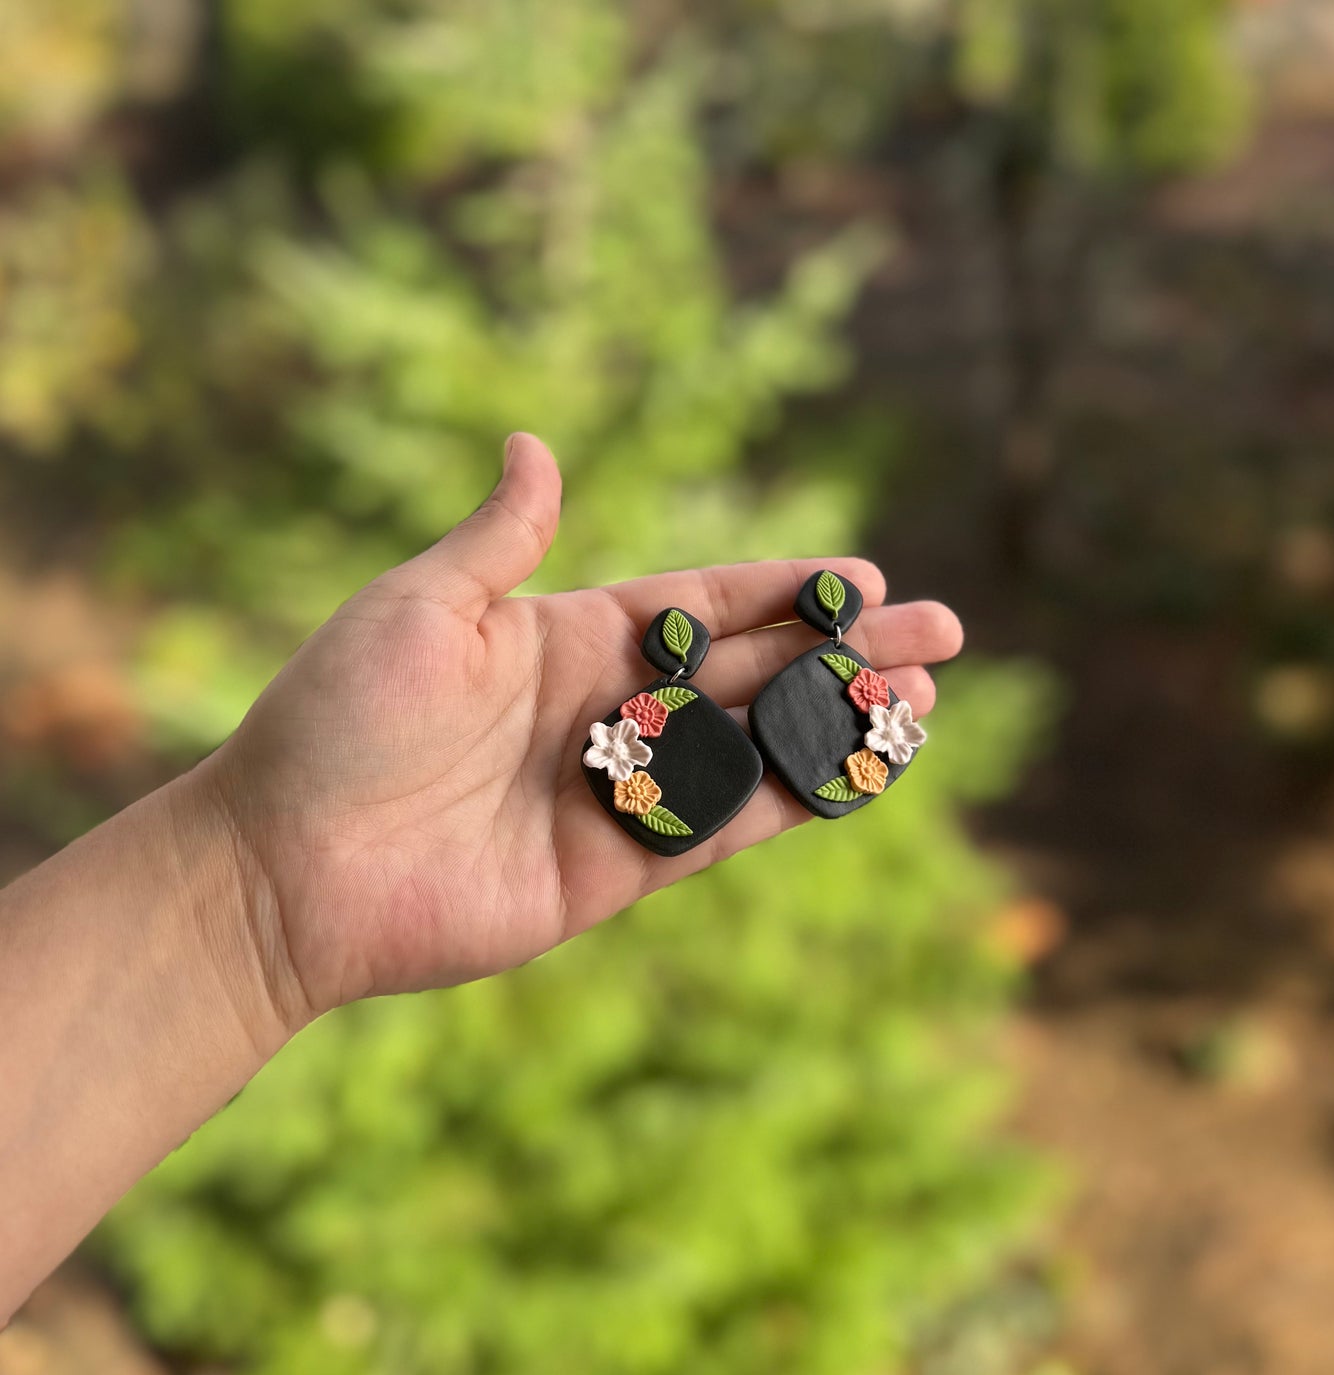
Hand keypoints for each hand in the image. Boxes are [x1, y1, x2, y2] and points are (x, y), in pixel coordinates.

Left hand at [201, 435, 963, 1026]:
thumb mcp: (419, 606)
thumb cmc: (339, 719)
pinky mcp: (618, 867)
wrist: (287, 863)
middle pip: (755, 672)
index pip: (704, 602)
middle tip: (941, 632)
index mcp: (566, 636)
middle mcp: (606, 710)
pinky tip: (859, 772)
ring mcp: (618, 790)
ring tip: (924, 698)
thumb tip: (534, 442)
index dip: (785, 589)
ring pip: (756, 750)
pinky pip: (723, 827)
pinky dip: (792, 800)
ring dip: (840, 724)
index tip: (864, 573)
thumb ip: (500, 540)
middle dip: (846, 652)